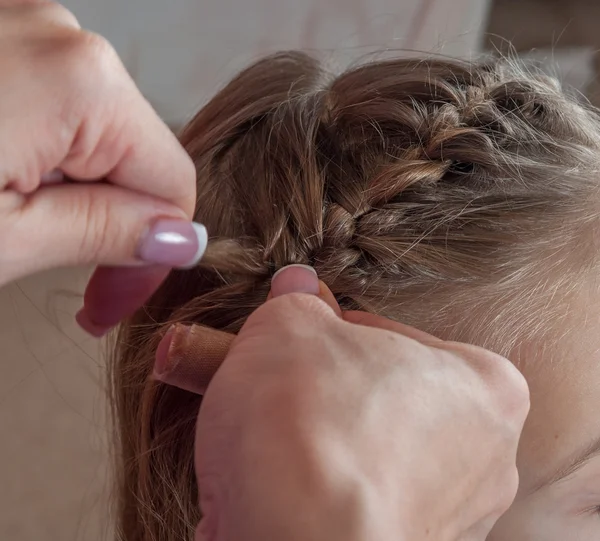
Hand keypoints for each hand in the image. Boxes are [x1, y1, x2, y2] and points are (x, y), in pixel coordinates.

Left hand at [0, 1, 204, 334]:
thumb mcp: (2, 239)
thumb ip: (104, 230)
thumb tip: (178, 239)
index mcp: (81, 78)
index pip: (173, 183)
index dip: (153, 251)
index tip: (110, 301)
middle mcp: (61, 31)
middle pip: (134, 155)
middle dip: (109, 220)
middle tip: (70, 282)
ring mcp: (21, 21)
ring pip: (92, 132)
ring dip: (71, 189)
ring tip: (13, 226)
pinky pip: (52, 102)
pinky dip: (38, 151)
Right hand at [155, 266, 529, 540]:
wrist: (291, 539)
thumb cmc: (309, 424)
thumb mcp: (290, 327)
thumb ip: (298, 302)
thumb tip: (295, 287)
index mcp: (483, 386)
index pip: (393, 338)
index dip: (332, 334)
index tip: (298, 341)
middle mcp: (483, 460)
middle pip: (386, 398)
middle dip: (332, 387)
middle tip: (283, 381)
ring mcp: (448, 520)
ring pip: (371, 454)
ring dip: (325, 440)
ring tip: (275, 435)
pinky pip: (355, 503)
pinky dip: (322, 490)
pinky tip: (285, 481)